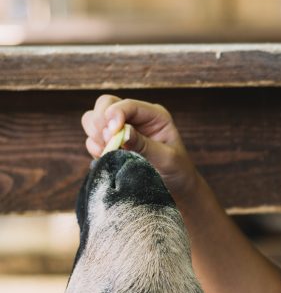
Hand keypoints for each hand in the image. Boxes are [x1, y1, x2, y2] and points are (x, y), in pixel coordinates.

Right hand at [81, 95, 196, 199]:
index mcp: (154, 115)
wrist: (176, 188)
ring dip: (95, 135)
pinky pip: (91, 139)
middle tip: (107, 143)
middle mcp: (136, 118)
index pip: (128, 104)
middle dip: (100, 122)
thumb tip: (122, 132)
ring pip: (93, 119)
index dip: (115, 114)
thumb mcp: (167, 158)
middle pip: (105, 104)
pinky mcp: (112, 143)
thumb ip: (144, 144)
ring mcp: (121, 129)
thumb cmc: (177, 170)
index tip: (111, 133)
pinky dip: (94, 147)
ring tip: (108, 152)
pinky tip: (106, 159)